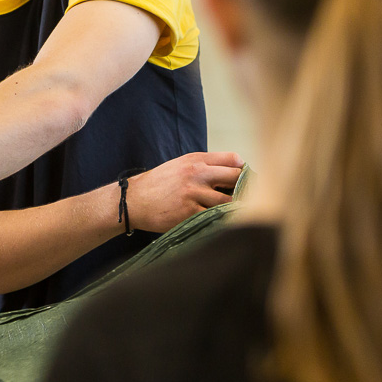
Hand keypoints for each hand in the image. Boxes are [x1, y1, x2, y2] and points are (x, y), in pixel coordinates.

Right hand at [123, 151, 243, 234]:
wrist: (134, 201)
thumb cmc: (158, 184)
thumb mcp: (179, 166)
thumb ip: (203, 166)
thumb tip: (233, 170)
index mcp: (195, 160)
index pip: (233, 159)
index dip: (242, 170)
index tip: (245, 180)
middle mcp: (197, 173)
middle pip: (235, 178)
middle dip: (244, 188)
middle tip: (247, 197)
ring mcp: (194, 193)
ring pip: (228, 200)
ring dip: (234, 207)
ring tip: (237, 213)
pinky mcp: (189, 212)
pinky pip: (214, 216)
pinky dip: (220, 219)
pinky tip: (220, 221)